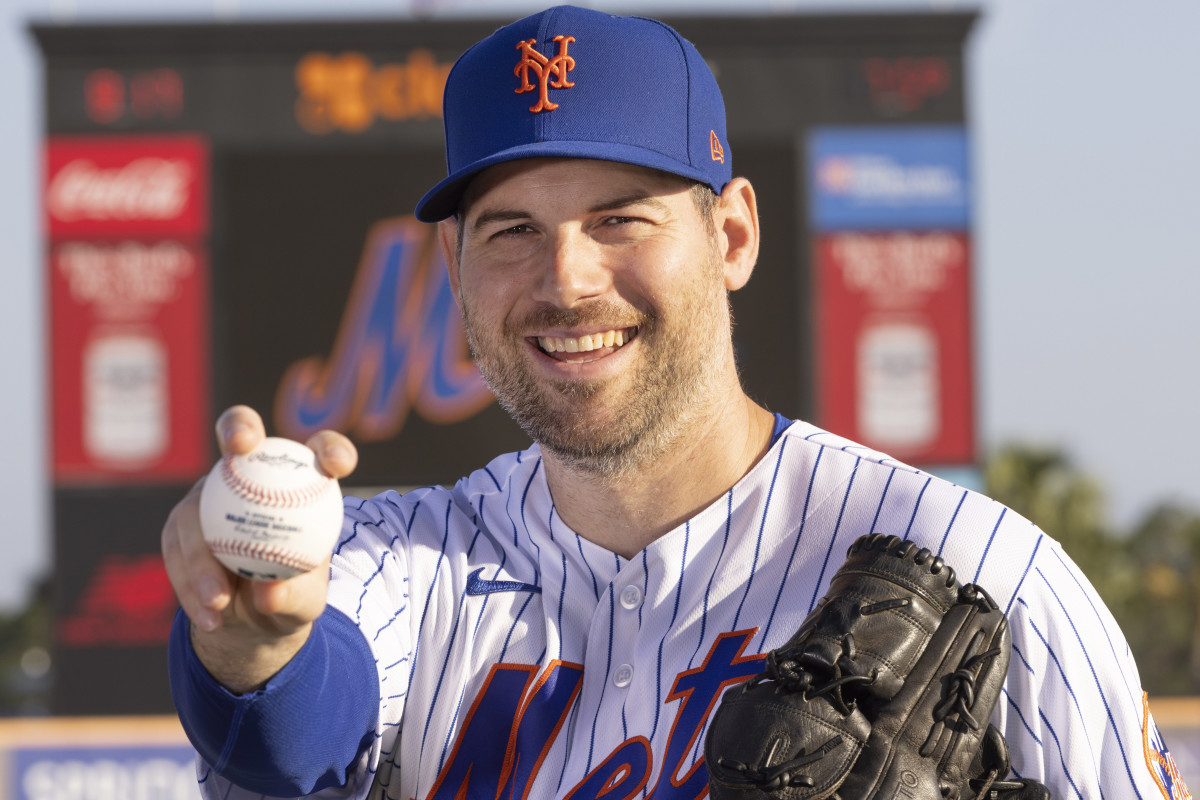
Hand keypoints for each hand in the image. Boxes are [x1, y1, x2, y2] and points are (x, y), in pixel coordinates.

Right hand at [161, 405, 357, 691]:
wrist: (252, 615)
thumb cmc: (291, 594)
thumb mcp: (303, 603)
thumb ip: (292, 595)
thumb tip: (268, 593)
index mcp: (302, 480)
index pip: (323, 450)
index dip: (331, 448)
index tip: (336, 465)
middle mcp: (253, 472)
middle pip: (241, 429)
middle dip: (238, 426)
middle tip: (239, 447)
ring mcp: (212, 490)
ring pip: (198, 505)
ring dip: (203, 554)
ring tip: (221, 601)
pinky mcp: (182, 520)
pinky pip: (177, 545)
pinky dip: (191, 581)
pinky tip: (209, 615)